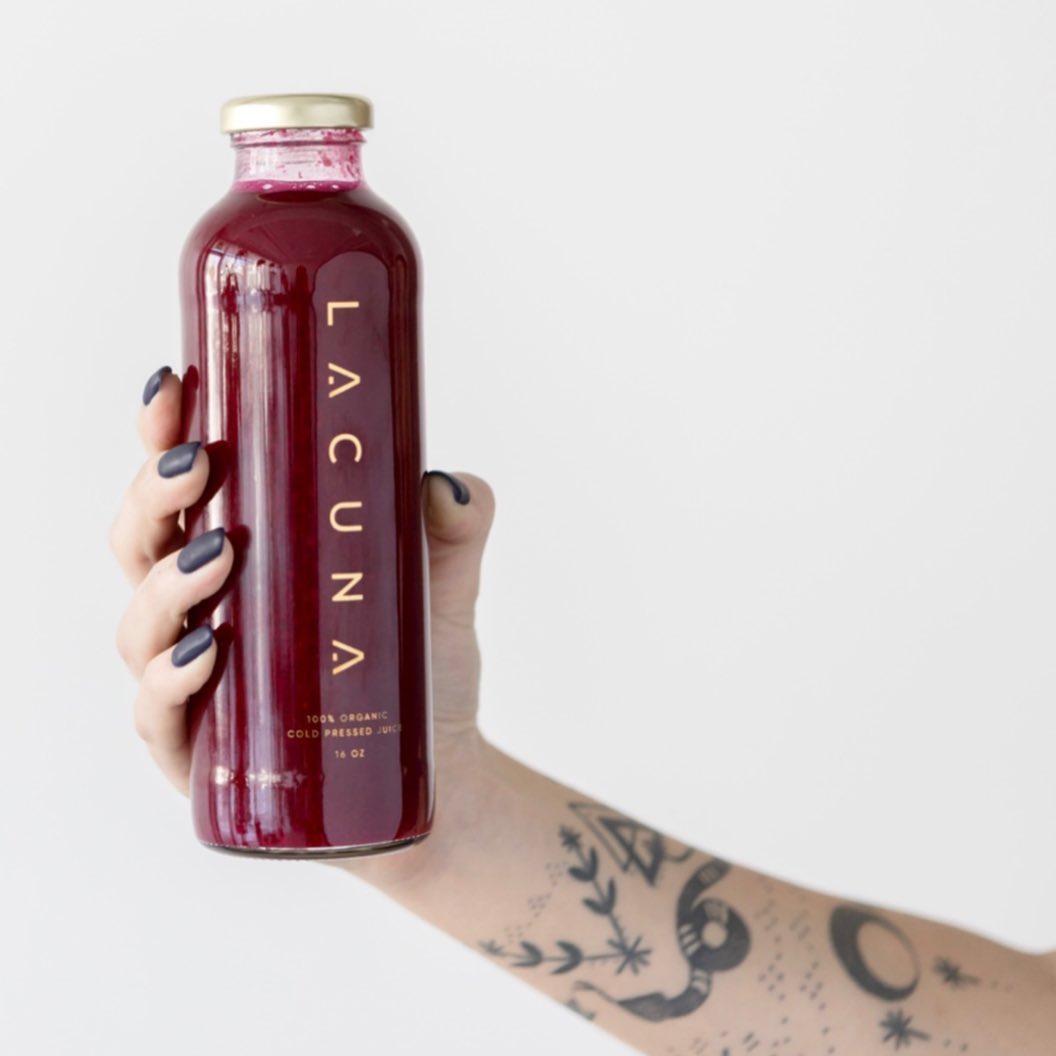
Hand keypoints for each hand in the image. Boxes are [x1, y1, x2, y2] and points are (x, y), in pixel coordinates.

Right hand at [110, 366, 495, 884]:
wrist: (437, 768)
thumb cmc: (414, 665)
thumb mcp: (441, 582)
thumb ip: (455, 527)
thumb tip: (447, 484)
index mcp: (240, 555)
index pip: (180, 489)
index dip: (161, 433)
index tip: (173, 386)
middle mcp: (202, 613)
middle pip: (140, 543)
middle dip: (153, 497)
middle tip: (196, 465)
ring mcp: (195, 684)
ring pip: (140, 625)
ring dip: (165, 584)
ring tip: (220, 556)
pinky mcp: (203, 753)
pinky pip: (158, 716)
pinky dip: (170, 681)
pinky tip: (210, 652)